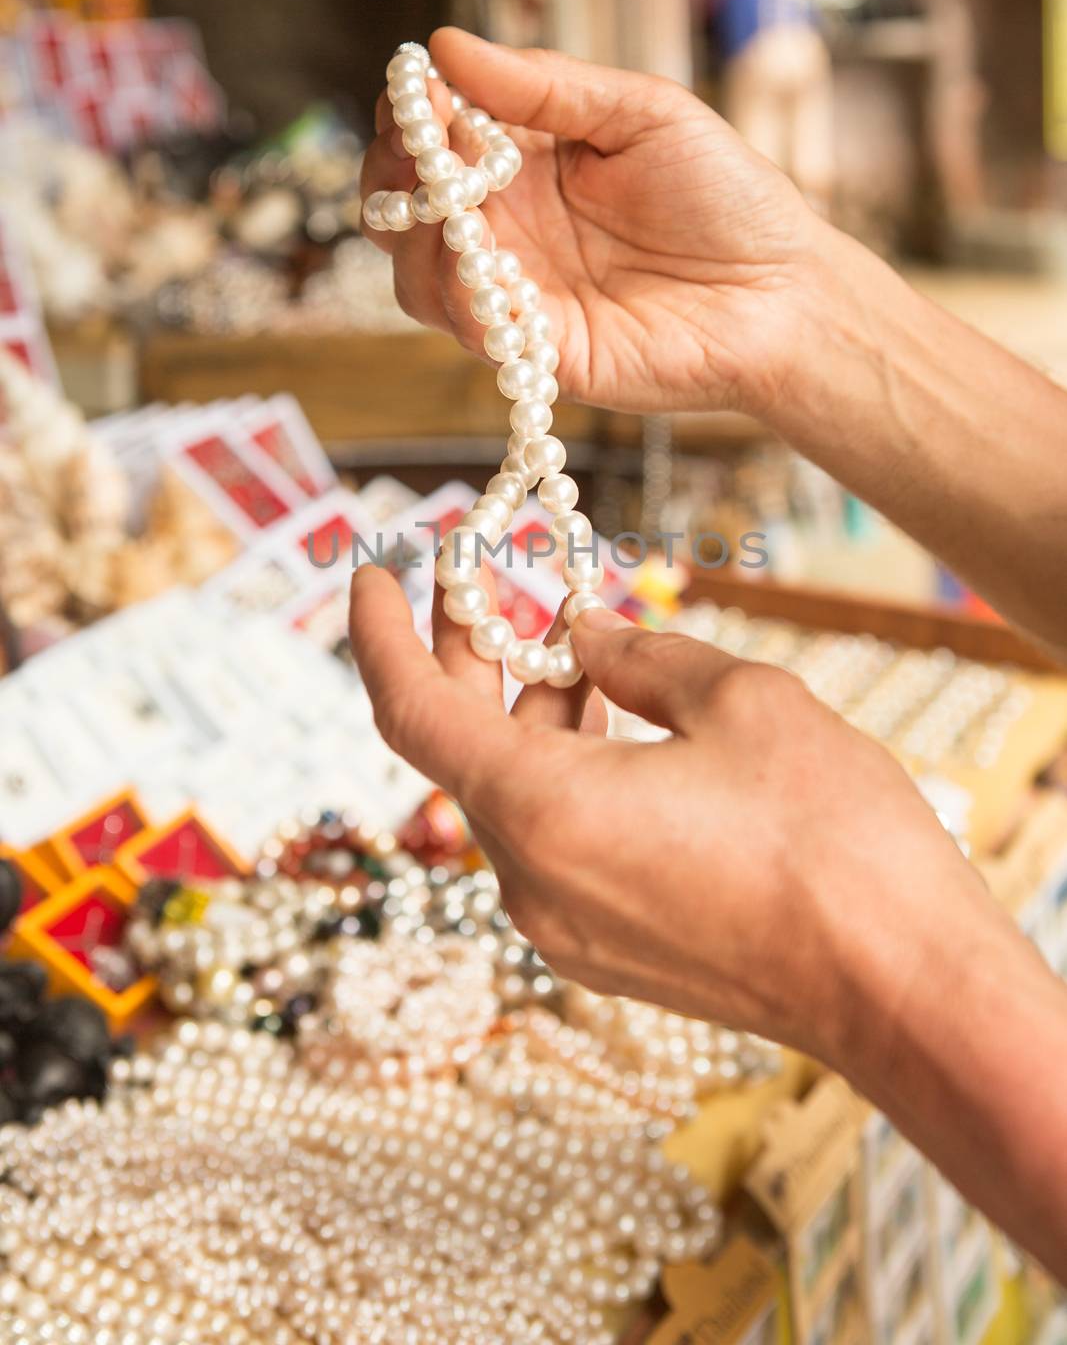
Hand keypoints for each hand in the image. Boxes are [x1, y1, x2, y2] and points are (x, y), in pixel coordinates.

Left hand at [348, 567, 978, 1064]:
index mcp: (542, 811)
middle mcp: (531, 881)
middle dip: (470, 658)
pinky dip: (564, 770)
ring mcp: (566, 927)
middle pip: (462, 749)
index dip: (380, 633)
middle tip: (487, 579)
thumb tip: (586, 634)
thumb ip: (639, 657)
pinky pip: (554, 840)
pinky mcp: (608, 950)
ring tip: (578, 640)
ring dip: (531, 713)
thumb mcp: (739, 701)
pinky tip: (617, 722)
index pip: (410, 711)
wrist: (902, 990)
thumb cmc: (832, 841)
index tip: (370, 572)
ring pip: (514, 794)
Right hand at [360, 28, 824, 415]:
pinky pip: (465, 325)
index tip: (416, 92)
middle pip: (403, 207)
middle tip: (416, 149)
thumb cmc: (726, 196)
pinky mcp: (536, 350)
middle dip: (390, 172)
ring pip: (414, 271)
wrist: (784, 292)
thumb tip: (447, 46)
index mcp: (527, 161)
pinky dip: (451, 289)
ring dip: (409, 234)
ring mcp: (517, 291)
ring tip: (443, 203)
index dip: (410, 113)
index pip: (433, 136)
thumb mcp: (641, 113)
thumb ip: (545, 87)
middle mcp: (509, 228)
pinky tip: (473, 255)